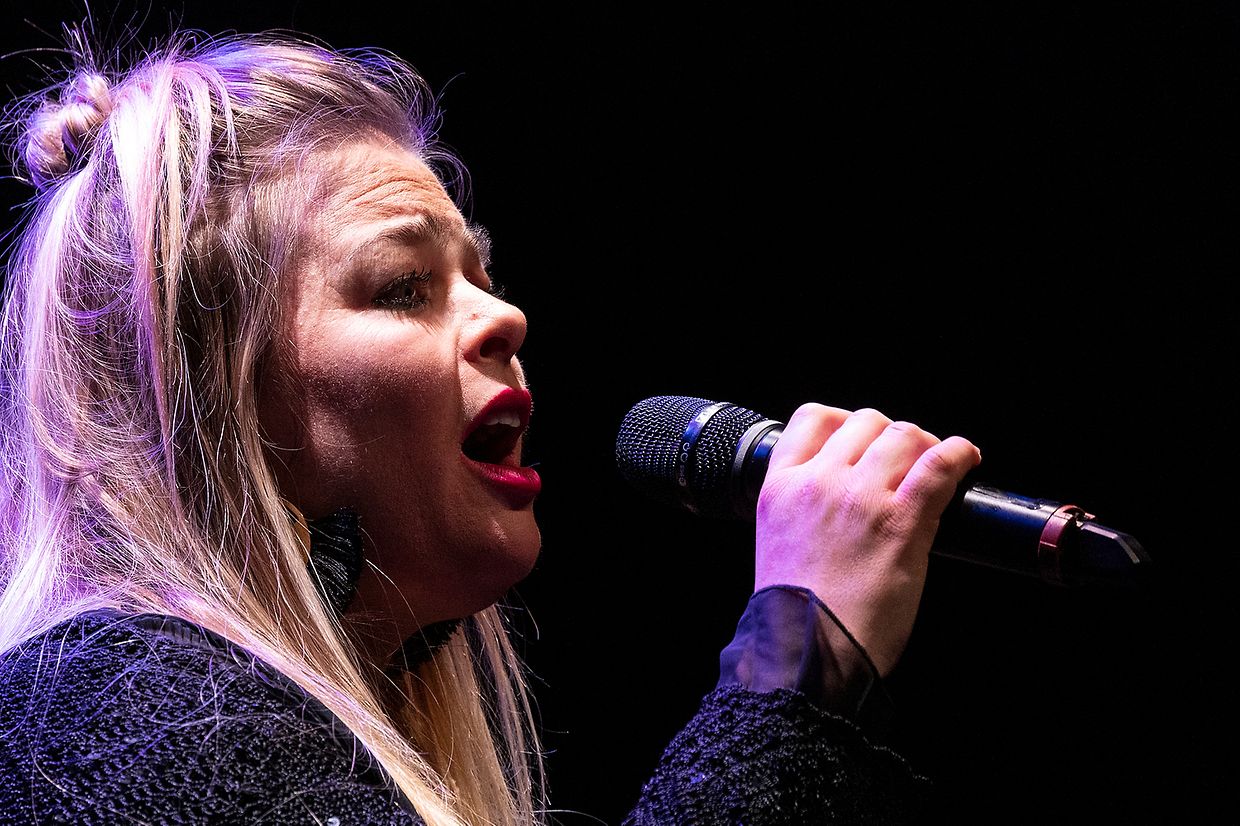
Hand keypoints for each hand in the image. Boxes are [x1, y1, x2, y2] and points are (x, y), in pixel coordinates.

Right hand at [754, 404, 980, 675]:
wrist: (807, 653)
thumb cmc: (795, 613)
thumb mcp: (777, 540)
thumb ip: (802, 506)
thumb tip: (844, 490)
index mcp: (780, 486)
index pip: (812, 418)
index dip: (844, 421)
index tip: (862, 440)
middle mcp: (818, 482)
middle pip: (865, 421)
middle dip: (890, 436)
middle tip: (905, 462)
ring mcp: (859, 497)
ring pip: (904, 435)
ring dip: (925, 445)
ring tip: (935, 465)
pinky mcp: (900, 520)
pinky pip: (939, 464)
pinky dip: (959, 454)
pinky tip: (966, 458)